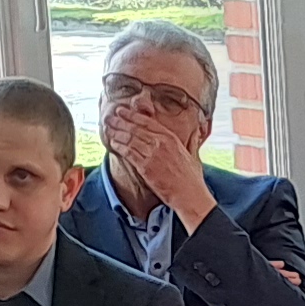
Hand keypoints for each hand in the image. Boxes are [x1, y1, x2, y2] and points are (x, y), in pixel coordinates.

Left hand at [104, 106, 215, 227]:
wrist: (189, 194)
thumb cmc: (192, 178)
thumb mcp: (193, 155)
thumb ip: (192, 141)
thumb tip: (197, 132)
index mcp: (171, 138)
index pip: (148, 122)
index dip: (133, 115)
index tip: (123, 111)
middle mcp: (161, 143)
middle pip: (136, 128)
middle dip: (121, 121)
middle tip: (109, 117)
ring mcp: (152, 154)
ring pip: (130, 139)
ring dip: (117, 132)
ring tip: (107, 128)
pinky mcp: (146, 167)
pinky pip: (129, 153)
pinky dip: (119, 147)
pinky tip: (112, 143)